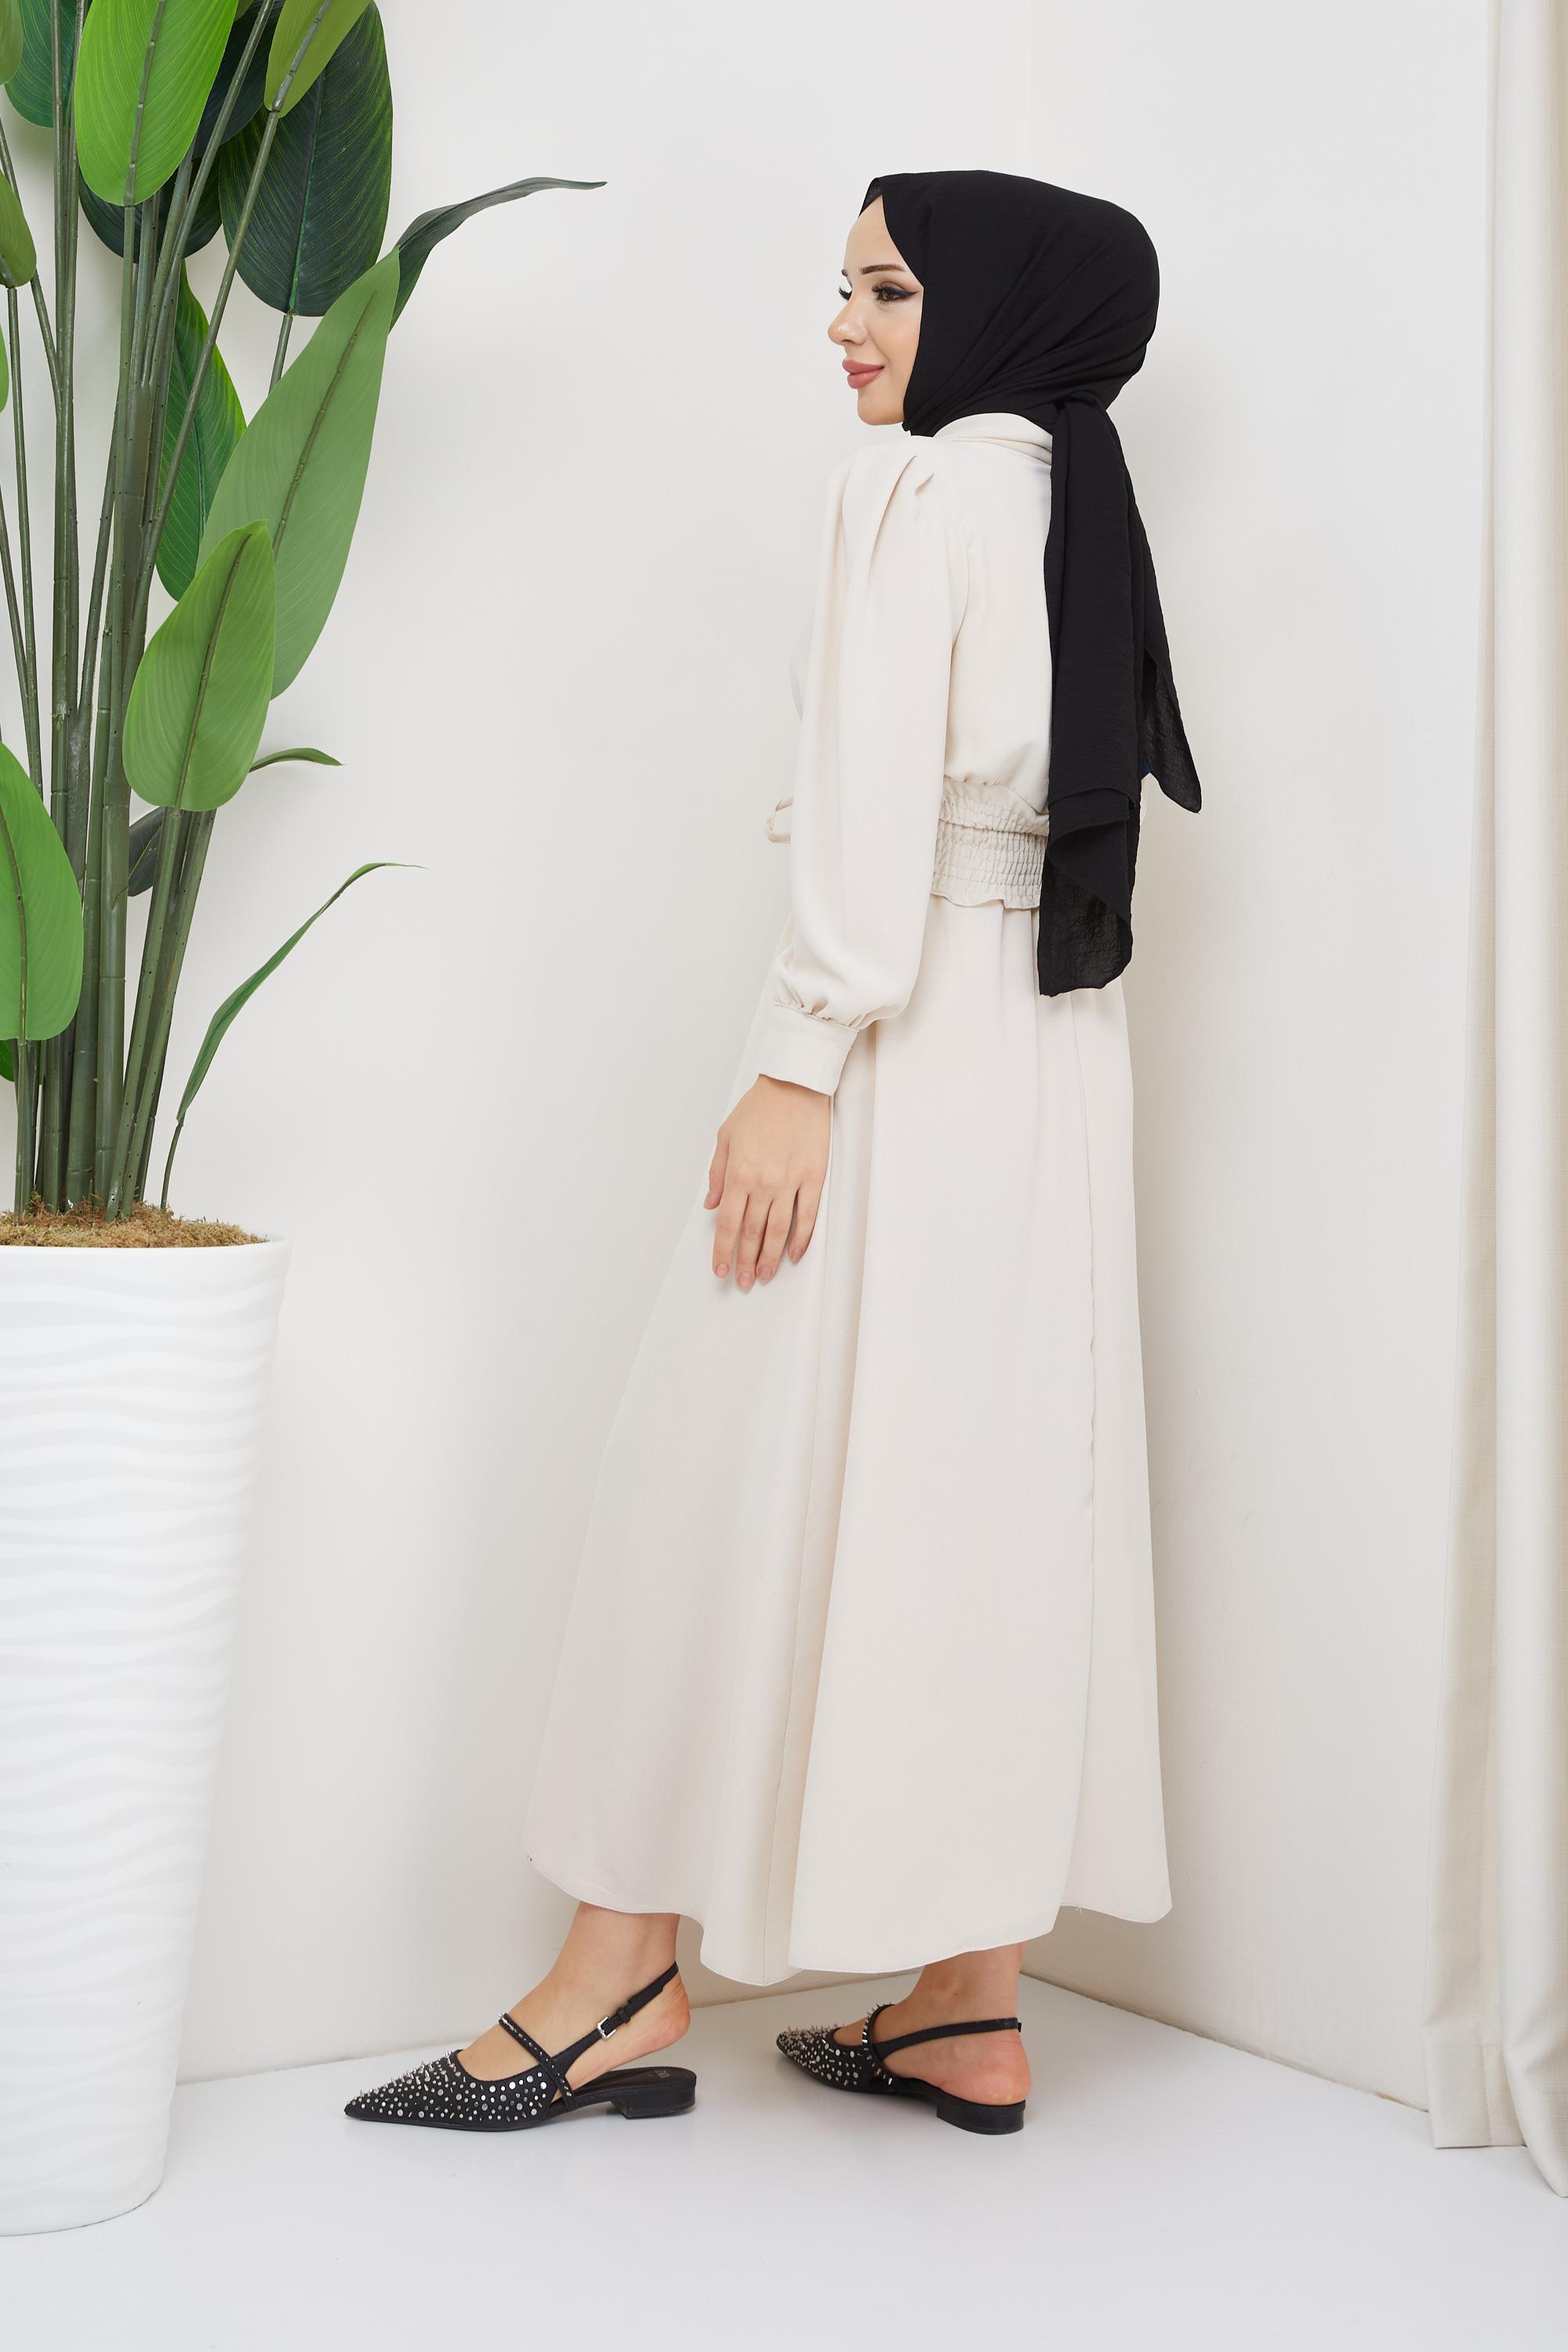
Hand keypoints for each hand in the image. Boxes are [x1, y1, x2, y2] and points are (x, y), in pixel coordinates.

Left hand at [706, 1075, 829, 1288]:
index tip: (721, 1269)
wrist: (794, 1085)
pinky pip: (807, 1215)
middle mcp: (763, 1183)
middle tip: (743, 1281)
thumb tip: (711, 1205)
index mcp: (738, 1173)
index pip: (728, 1224)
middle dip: (746, 1261)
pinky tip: (793, 1254)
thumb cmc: (758, 1108)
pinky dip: (800, 1238)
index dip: (724, 1251)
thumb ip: (716, 1174)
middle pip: (752, 1233)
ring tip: (765, 1275)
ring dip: (770, 1257)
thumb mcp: (725, 1137)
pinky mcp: (813, 1177)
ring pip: (778, 1230)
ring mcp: (790, 1182)